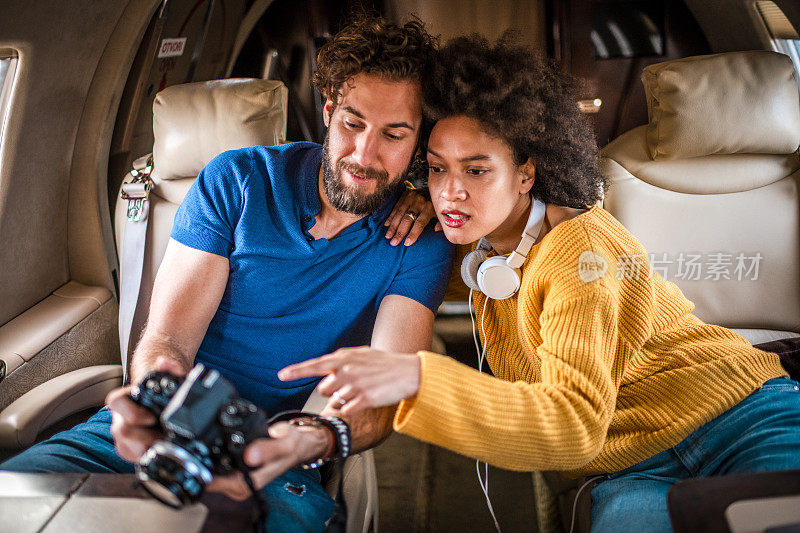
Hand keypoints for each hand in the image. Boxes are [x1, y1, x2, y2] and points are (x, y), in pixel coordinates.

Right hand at [106, 357, 185, 462]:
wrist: (162, 399)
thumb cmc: (162, 389)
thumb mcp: (169, 376)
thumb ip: (169, 367)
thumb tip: (164, 362)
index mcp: (126, 397)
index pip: (116, 401)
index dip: (131, 412)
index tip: (151, 418)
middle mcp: (121, 416)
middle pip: (120, 430)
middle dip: (143, 437)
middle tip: (164, 438)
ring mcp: (124, 433)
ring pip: (125, 446)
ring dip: (146, 447)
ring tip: (165, 444)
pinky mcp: (130, 447)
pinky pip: (132, 456)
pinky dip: (147, 455)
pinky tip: (161, 451)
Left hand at [207, 422, 330, 500]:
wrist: (297, 446)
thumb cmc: (292, 444)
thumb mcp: (285, 441)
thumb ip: (268, 448)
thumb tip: (249, 455)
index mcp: (253, 481)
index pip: (219, 484)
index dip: (205, 473)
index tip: (199, 457)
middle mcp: (244, 485)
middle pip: (212, 481)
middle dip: (204, 464)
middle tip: (202, 443)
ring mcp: (240, 481)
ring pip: (214, 476)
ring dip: (210, 462)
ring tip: (211, 441)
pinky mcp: (238, 475)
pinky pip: (220, 471)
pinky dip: (217, 460)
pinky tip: (220, 448)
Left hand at [278, 347, 421, 414]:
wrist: (408, 372)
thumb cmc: (384, 363)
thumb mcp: (361, 354)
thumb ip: (341, 360)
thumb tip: (326, 366)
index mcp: (344, 358)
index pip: (314, 365)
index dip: (296, 371)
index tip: (281, 375)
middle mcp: (346, 371)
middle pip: (323, 389)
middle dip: (332, 391)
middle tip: (349, 386)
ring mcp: (354, 386)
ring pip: (334, 401)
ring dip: (343, 400)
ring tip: (360, 392)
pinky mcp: (364, 400)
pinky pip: (347, 410)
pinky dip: (353, 408)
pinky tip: (365, 399)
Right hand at [384, 189, 439, 245]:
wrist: (434, 188)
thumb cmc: (437, 206)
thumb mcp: (441, 214)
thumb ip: (440, 223)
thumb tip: (435, 230)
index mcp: (430, 207)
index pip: (420, 223)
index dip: (413, 234)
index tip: (407, 244)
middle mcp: (419, 201)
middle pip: (407, 219)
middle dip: (399, 232)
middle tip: (393, 243)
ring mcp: (411, 197)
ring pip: (399, 213)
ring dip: (392, 226)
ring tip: (388, 236)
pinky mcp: (405, 194)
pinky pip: (396, 207)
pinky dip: (391, 216)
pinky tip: (386, 224)